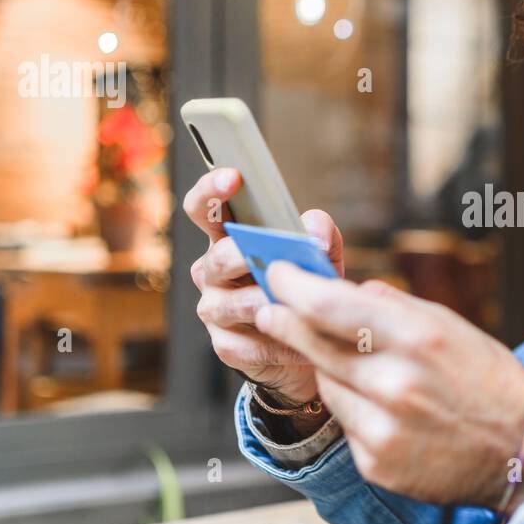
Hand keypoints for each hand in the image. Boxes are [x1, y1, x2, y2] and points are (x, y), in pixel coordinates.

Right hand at [183, 167, 345, 406]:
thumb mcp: (319, 255)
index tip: (233, 177)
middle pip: (216, 258)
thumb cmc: (305, 287)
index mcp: (228, 240)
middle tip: (270, 259)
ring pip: (229, 303)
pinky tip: (296, 343)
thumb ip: (319, 232)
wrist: (309, 343)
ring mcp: (214, 309)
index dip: (211, 191)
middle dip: (243, 256)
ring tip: (291, 304)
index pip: (204, 209)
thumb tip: (314, 226)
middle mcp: (211, 272)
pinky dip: (275, 342)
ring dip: (262, 302)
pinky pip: (245, 344)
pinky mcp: (225, 346)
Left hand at [254, 261, 523, 508]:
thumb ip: (395, 307)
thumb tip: (347, 288)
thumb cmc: (490, 382)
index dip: (293, 286)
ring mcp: (382, 428)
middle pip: (312, 344)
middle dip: (286, 322)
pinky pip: (344, 423)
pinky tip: (387, 411)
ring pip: (325, 384)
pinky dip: (354, 410)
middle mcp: (395, 383)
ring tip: (364, 369)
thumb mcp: (452, 327)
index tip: (278, 274)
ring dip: (330, 369)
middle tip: (271, 310)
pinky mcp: (376, 463)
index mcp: (418, 339)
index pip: (329, 305)